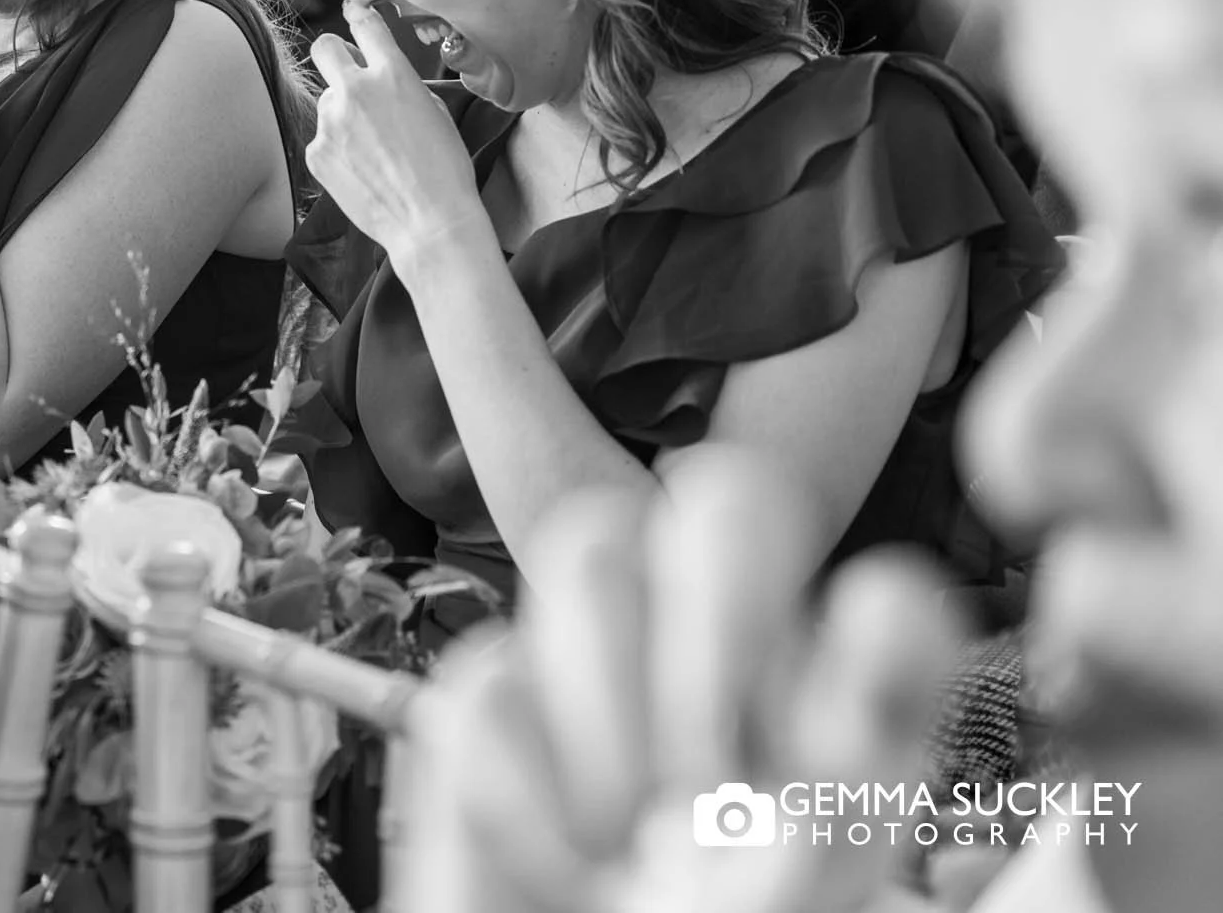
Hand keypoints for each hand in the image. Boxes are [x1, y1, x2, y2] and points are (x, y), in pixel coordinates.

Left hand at [306, 0, 487, 266]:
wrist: (429, 221)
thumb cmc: (445, 168)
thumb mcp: (434, 111)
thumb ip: (400, 84)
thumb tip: (377, 77)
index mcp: (393, 74)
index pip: (366, 26)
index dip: (361, 19)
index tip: (357, 18)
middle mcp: (355, 90)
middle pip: (323, 48)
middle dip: (335, 55)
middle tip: (349, 75)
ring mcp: (330, 122)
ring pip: (327, 103)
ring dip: (344, 116)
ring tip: (374, 151)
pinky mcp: (316, 153)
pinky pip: (323, 139)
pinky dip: (338, 150)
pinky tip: (363, 171)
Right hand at [397, 450, 965, 912]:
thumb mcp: (795, 903)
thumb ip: (829, 813)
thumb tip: (835, 712)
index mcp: (833, 713)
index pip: (881, 603)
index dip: (878, 628)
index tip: (840, 759)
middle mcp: (725, 663)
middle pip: (730, 501)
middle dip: (721, 610)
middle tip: (706, 769)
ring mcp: (600, 666)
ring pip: (592, 546)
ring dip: (610, 701)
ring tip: (622, 832)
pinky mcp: (493, 699)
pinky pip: (493, 674)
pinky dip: (525, 793)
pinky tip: (557, 866)